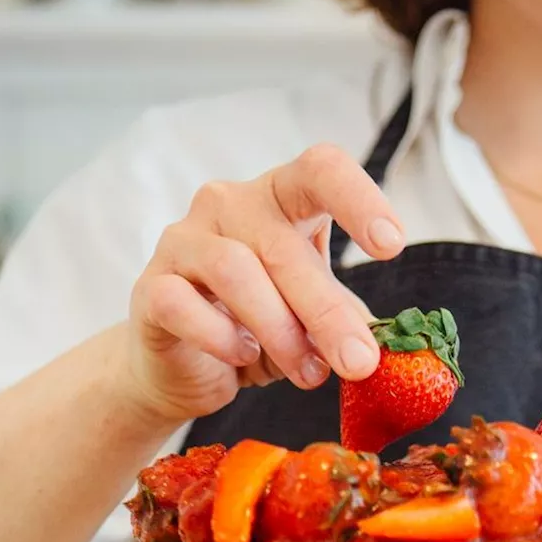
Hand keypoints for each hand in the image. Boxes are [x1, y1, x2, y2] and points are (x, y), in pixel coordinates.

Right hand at [121, 144, 405, 424]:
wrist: (184, 368)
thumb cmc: (259, 327)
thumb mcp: (312, 317)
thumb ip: (345, 318)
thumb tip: (386, 342)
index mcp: (280, 198)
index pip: (319, 169)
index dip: (359, 198)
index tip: (392, 245)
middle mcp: (228, 204)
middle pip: (284, 245)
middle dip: (327, 310)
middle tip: (358, 361)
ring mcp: (183, 240)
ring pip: (235, 270)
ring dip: (279, 329)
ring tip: (307, 372)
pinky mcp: (149, 287)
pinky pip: (182, 303)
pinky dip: (220, 335)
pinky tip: (243, 355)